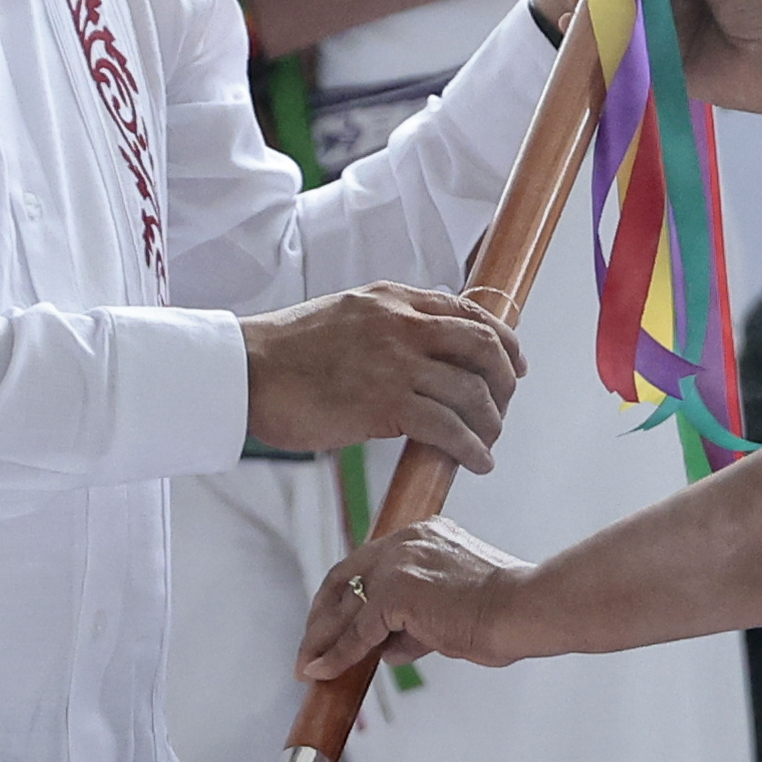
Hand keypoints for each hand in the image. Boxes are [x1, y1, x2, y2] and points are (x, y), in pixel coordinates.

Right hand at [241, 283, 525, 472]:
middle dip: (505, 380)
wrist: (247, 370)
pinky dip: (470, 447)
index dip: (503, 341)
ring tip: (487, 442)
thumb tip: (423, 345)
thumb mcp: (347, 315)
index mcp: (395, 299)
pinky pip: (447, 427)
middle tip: (504, 406)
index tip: (513, 366)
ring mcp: (396, 363)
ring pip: (471, 390)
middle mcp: (403, 324)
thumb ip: (389, 323)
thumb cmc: (288, 351)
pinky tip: (476, 461)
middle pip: (483, 346)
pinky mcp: (384, 403)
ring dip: (490, 421)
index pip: (469, 312)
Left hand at [297, 517, 534, 677]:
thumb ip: (414, 623)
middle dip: (322, 617)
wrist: (523, 609)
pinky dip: (337, 654)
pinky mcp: (395, 592)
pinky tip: (321, 671)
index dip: (346, 595)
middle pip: (345, 578)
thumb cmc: (502, 612)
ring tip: (307, 665)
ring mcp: (398, 563)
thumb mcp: (448, 613)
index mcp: (424, 535)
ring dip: (322, 639)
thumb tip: (386, 648)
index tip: (333, 622)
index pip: (368, 563)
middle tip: (309, 647)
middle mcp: (406, 541)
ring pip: (347, 606)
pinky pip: (356, 631)